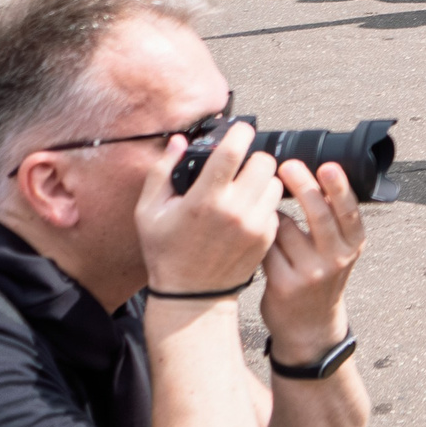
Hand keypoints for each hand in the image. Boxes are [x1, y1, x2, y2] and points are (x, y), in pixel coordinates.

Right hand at [135, 120, 282, 296]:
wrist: (190, 296)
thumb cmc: (166, 253)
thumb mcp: (149, 212)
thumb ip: (162, 171)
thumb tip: (178, 141)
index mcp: (204, 199)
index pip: (233, 151)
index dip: (239, 132)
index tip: (239, 130)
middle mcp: (234, 210)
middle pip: (264, 162)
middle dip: (252, 158)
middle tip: (239, 166)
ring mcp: (254, 225)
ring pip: (274, 182)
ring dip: (262, 180)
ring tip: (242, 190)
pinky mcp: (266, 237)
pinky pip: (276, 206)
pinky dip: (265, 203)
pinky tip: (246, 212)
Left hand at [260, 158, 367, 362]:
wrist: (309, 325)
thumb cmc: (322, 276)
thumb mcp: (341, 250)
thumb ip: (334, 221)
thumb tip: (317, 175)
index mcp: (354, 244)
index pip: (349, 210)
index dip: (338, 186)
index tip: (327, 165)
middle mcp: (337, 259)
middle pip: (318, 214)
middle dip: (302, 185)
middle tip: (287, 166)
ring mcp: (311, 273)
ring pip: (286, 228)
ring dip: (275, 216)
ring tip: (272, 217)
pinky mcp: (284, 284)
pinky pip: (268, 247)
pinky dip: (262, 237)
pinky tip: (258, 238)